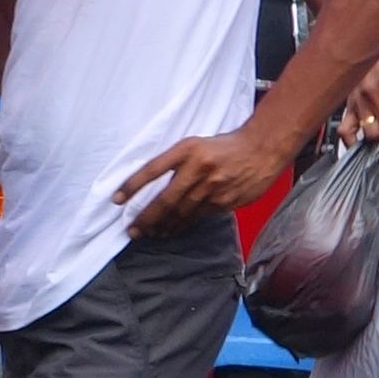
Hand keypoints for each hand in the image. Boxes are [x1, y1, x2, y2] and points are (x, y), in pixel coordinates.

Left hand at [116, 125, 286, 231]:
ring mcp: (213, 186)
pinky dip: (182, 225)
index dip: (133, 186)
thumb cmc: (224, 146)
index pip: (153, 169)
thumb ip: (176, 162)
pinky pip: (198, 217)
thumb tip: (151, 185)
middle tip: (132, 230)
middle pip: (165, 199)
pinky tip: (171, 230)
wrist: (262, 149)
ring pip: (181, 212)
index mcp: (187, 149)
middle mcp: (199, 168)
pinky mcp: (225, 201)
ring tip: (149, 233)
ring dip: (162, 225)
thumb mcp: (196, 144)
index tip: (117, 199)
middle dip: (146, 217)